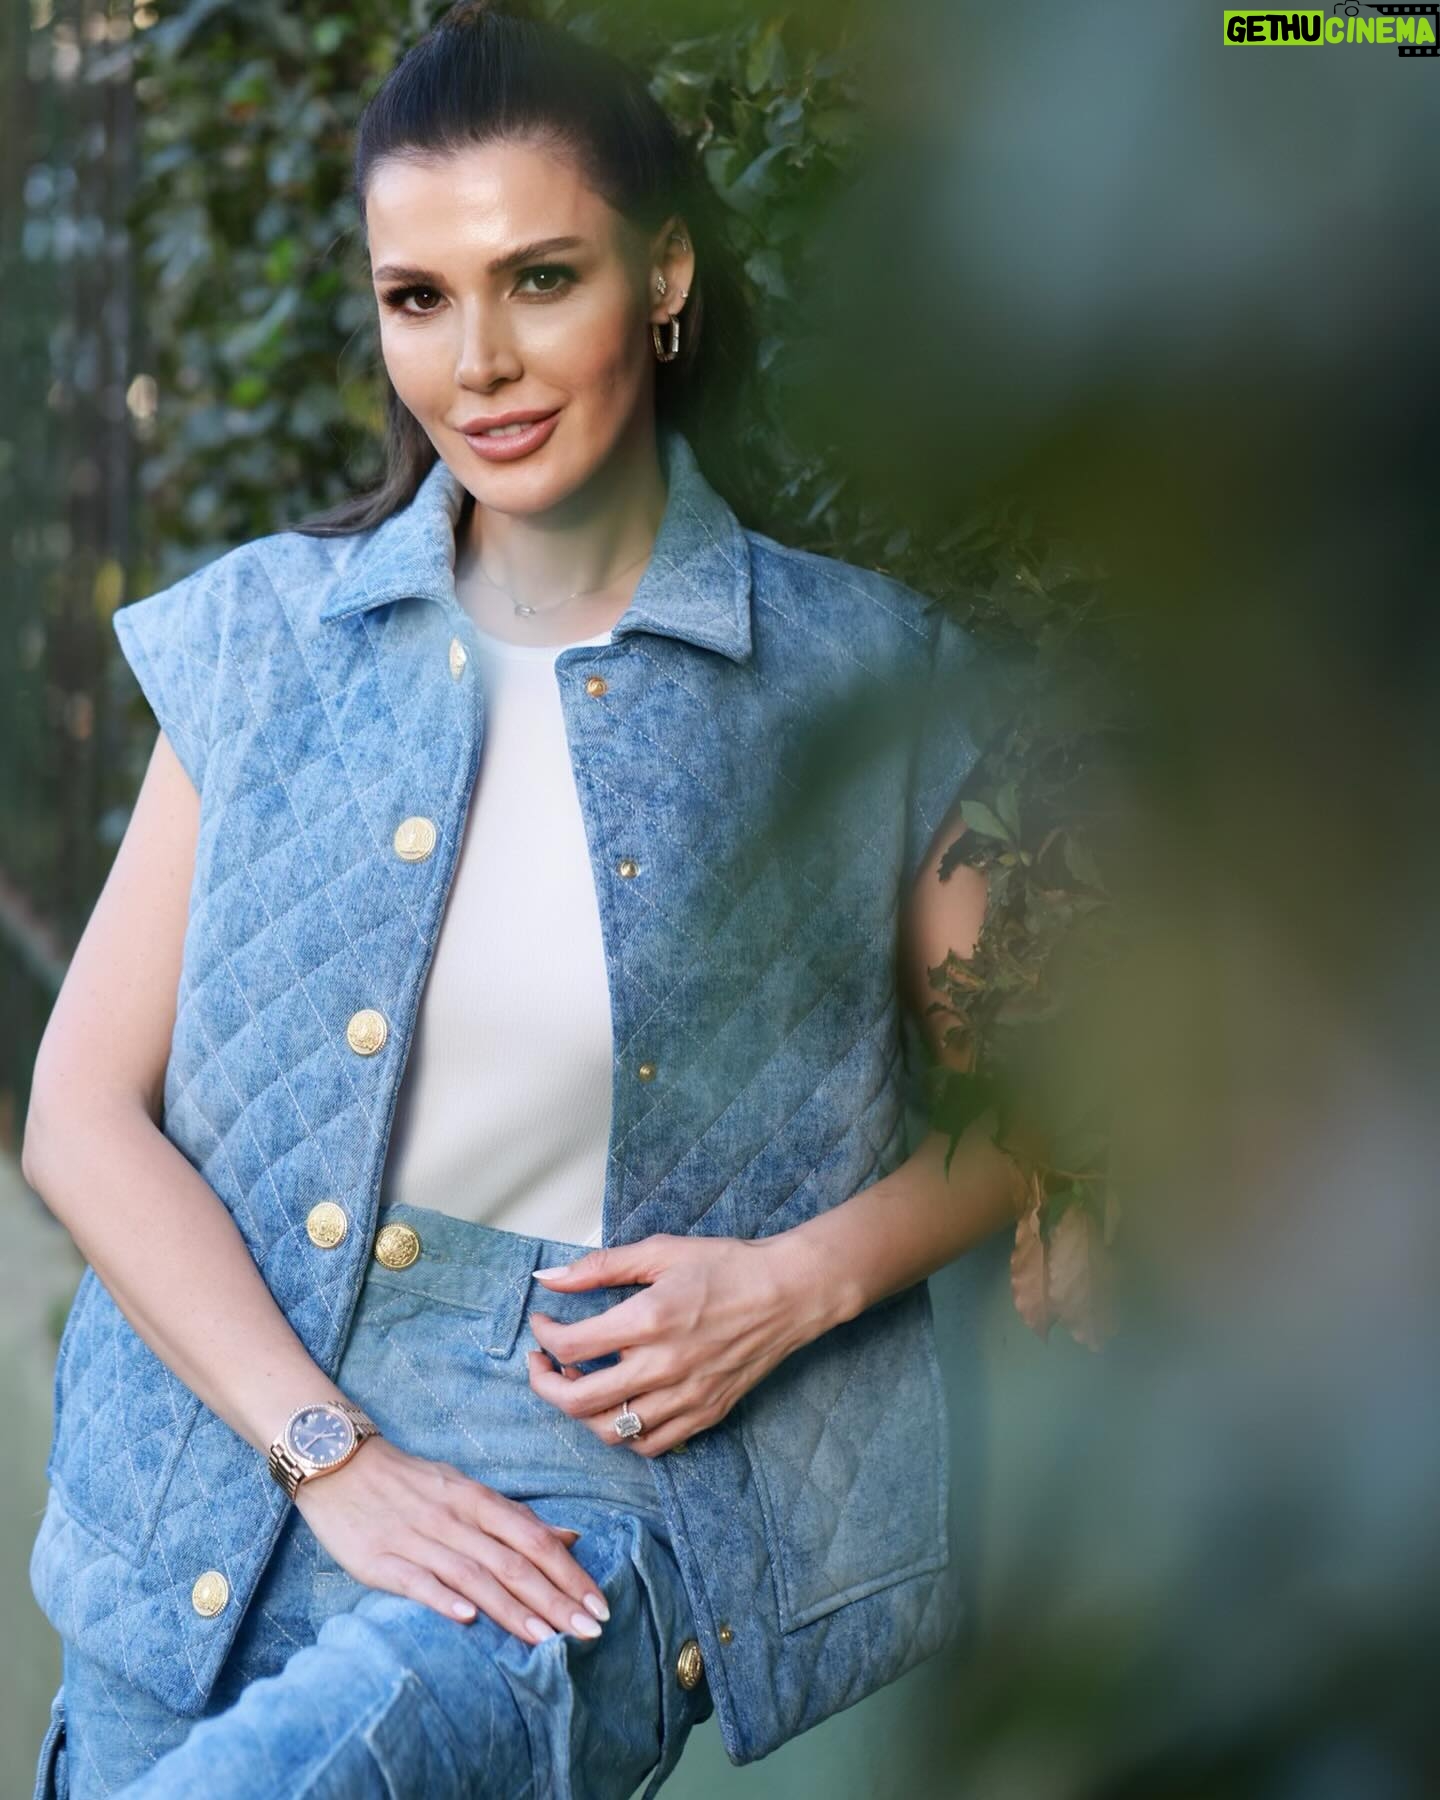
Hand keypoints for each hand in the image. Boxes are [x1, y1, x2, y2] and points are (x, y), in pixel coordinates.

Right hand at [292, 1435, 610, 1645]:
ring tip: (546, 1640)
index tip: (598, 1604)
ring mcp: (416, 1538)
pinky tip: (467, 1620)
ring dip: (512, 1610)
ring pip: (473, 1575)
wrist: (336, 1461)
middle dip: (554, 1599)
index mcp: (476, 1499)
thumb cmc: (409, 1481)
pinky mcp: (379, 1559)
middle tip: (589, 1631)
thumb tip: (569, 1538)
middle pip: (512, 1562)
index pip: (533, 1538)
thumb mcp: (465, 1490)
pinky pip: (416, 1581)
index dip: (569, 1572)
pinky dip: (443, 1599)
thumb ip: (514, 1518)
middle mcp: (453, 1518)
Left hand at [526, 1231, 828, 1456]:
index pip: (571, 1345)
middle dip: (544, 1383)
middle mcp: (663, 1366)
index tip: (542, 1323)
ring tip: (579, 1382)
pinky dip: (623, 1433)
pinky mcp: (704, 1414)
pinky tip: (620, 1404)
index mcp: (648, 1320)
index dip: (544, 1336)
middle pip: (579, 1400)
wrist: (789, 1292)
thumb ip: (600, 1266)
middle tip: (541, 1363)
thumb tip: (548, 1277)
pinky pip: (649, 1444)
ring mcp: (685, 1396)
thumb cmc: (727, 1266)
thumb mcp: (660, 1252)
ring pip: (610, 1430)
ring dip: (581, 1411)